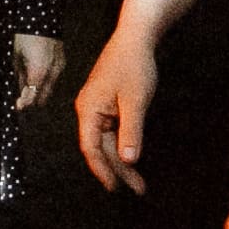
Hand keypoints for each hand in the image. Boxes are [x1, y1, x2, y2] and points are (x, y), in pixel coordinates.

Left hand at [11, 32, 65, 111]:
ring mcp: (60, 68)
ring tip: (28, 87)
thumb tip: (21, 91)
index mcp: (38, 72)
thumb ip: (21, 77)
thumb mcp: (17, 58)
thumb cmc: (25, 37)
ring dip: (40, 92)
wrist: (41, 19)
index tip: (18, 106)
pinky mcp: (63, 63)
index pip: (33, 97)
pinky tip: (37, 77)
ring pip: (50, 89)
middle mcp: (52, 73)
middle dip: (33, 101)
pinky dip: (46, 82)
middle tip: (22, 100)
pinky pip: (54, 79)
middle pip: (44, 98)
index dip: (25, 104)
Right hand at [75, 26, 157, 192]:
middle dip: (118, 169)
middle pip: (100, 148)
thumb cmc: (133, 66)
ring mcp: (99, 108)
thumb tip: (128, 160)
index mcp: (88, 110)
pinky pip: (114, 131)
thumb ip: (131, 131)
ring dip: (123, 160)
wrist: (135, 40)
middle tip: (138, 189)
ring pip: (108, 141)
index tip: (114, 188)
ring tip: (139, 182)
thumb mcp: (135, 101)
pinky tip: (133, 157)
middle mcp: (89, 111)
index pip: (90, 147)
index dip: (101, 170)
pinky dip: (125, 145)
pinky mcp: (109, 105)